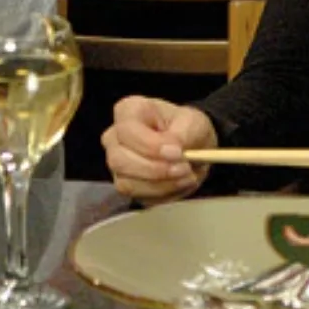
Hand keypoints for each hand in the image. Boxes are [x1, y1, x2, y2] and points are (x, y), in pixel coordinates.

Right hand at [102, 95, 217, 203]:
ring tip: (187, 176)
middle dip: (154, 170)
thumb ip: (183, 134)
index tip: (178, 152)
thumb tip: (173, 150)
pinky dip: (162, 194)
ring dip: (161, 185)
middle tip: (185, 168)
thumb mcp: (194, 122)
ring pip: (126, 183)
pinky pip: (138, 197)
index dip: (151, 145)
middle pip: (119, 160)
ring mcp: (118, 163)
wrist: (193, 147)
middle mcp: (115, 137)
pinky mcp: (126, 184)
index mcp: (128, 111)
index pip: (127, 131)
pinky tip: (179, 183)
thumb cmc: (188, 128)